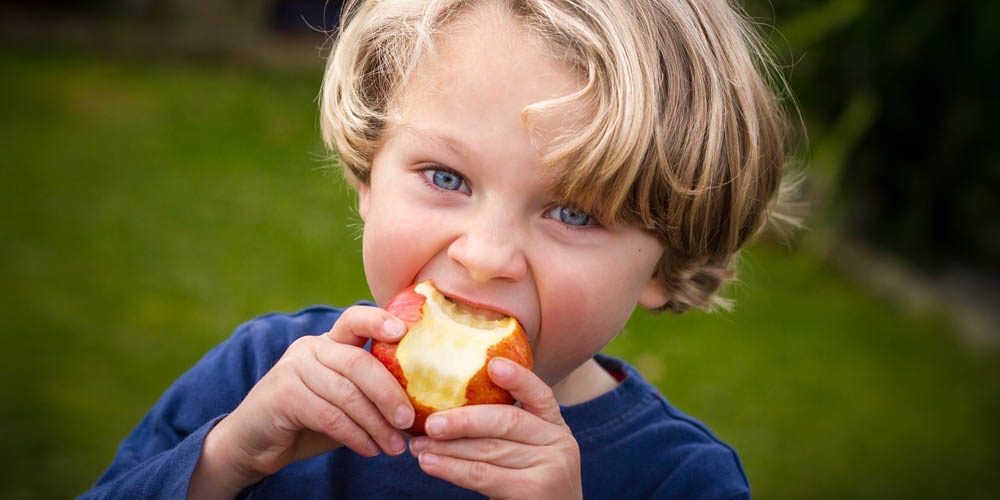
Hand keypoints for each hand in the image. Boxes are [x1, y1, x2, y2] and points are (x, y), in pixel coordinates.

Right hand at [188, 305, 415, 498]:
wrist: (253, 443)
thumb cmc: (308, 420)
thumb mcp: (343, 401)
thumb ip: (369, 394)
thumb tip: (418, 409)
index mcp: (329, 342)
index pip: (355, 319)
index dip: (379, 320)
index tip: (403, 332)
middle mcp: (310, 348)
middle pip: (358, 362)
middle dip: (390, 393)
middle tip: (409, 421)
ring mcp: (293, 369)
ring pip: (346, 393)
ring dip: (376, 424)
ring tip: (394, 446)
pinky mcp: (282, 395)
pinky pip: (329, 415)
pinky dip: (354, 435)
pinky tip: (369, 449)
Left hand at [408, 358, 582, 499]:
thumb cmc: (527, 486)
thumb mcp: (527, 452)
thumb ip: (504, 431)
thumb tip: (446, 407)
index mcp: (555, 426)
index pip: (540, 394)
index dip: (518, 378)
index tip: (492, 364)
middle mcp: (559, 442)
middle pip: (506, 421)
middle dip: (462, 419)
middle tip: (428, 422)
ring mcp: (550, 467)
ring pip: (488, 450)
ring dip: (447, 447)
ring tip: (418, 446)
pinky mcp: (535, 491)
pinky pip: (483, 475)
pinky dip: (451, 468)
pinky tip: (430, 463)